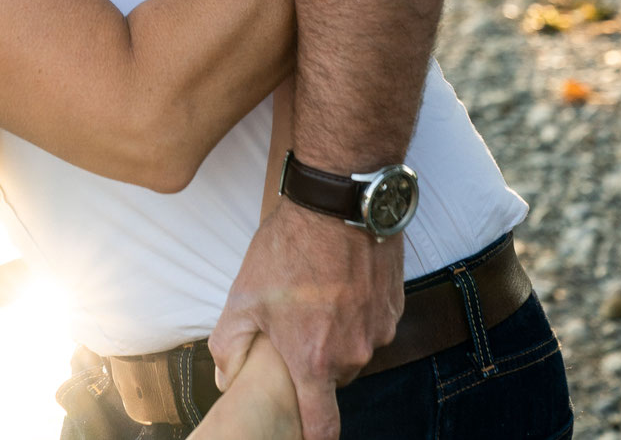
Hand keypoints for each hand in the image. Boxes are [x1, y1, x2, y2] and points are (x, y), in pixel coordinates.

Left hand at [208, 200, 404, 439]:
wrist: (337, 203)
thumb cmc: (288, 250)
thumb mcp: (243, 296)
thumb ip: (229, 346)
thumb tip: (225, 377)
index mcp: (315, 361)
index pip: (323, 427)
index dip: (312, 436)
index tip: (303, 434)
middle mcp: (354, 353)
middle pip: (336, 378)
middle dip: (317, 362)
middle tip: (297, 328)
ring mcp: (378, 329)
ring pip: (355, 348)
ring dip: (338, 334)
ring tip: (318, 296)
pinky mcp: (394, 305)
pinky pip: (373, 322)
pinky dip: (358, 311)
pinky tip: (340, 281)